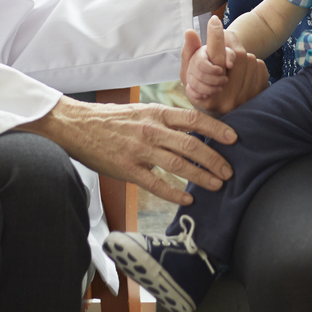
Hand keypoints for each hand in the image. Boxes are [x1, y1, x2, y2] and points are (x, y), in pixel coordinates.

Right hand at [19, 96, 237, 203]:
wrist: (78, 125)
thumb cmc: (113, 119)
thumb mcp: (142, 112)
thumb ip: (166, 120)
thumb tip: (194, 130)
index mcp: (157, 113)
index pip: (194, 119)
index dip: (216, 130)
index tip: (234, 139)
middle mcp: (152, 130)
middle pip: (192, 145)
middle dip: (215, 159)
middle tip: (230, 171)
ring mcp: (140, 150)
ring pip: (179, 165)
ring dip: (201, 176)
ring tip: (217, 185)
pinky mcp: (128, 169)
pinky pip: (156, 183)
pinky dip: (175, 192)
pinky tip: (188, 199)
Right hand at [180, 16, 268, 115]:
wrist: (228, 120)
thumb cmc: (204, 92)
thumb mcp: (190, 75)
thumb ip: (189, 53)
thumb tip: (190, 31)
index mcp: (205, 96)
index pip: (214, 58)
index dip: (215, 36)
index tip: (214, 20)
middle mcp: (226, 101)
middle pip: (235, 56)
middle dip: (231, 46)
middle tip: (226, 42)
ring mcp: (245, 101)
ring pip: (249, 59)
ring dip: (242, 56)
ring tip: (234, 66)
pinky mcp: (260, 98)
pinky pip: (260, 68)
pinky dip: (254, 65)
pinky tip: (246, 74)